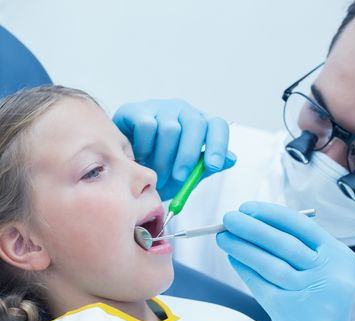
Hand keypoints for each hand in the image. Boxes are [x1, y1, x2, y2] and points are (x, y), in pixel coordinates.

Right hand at [113, 99, 235, 199]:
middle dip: (188, 156)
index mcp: (200, 126)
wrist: (124, 170)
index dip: (218, 144)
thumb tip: (231, 159)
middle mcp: (183, 112)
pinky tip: (140, 158)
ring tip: (156, 174)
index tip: (213, 165)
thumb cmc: (157, 170)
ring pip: (170, 129)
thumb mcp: (185, 175)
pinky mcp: (137, 110)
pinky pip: (147, 126)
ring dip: (163, 158)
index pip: (217, 126)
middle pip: (195, 124)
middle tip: (179, 178)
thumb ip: (204, 168)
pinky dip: (144, 148)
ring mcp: (160, 108)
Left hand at [217, 202, 354, 320]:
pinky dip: (244, 268)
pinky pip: (261, 284)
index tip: (246, 207)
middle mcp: (329, 275)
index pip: (302, 226)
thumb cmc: (315, 288)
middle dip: (252, 228)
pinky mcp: (290, 311)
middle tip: (228, 219)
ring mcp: (311, 295)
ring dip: (242, 247)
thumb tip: (249, 218)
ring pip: (270, 264)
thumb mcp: (318, 263)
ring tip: (223, 237)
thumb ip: (293, 240)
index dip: (271, 214)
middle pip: (284, 244)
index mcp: (339, 256)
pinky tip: (233, 257)